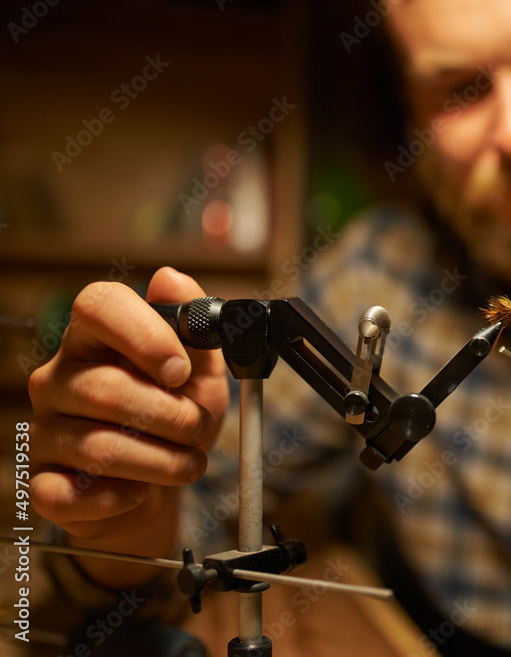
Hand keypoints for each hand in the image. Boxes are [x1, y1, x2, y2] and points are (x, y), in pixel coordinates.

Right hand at [29, 267, 228, 585]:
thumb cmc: (176, 420)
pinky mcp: (43, 482)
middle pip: (105, 390)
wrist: (160, 485)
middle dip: (172, 417)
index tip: (181, 370)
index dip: (144, 335)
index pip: (97, 305)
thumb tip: (170, 279)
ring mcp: (44, 430)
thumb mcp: (202, 372)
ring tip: (188, 462)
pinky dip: (120, 496)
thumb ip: (196, 326)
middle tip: (199, 429)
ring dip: (163, 462)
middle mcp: (59, 378)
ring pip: (99, 447)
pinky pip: (72, 494)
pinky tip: (139, 490)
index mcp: (96, 339)